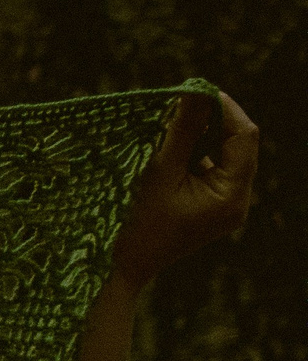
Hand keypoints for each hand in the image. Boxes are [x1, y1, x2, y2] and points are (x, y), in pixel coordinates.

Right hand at [111, 89, 258, 290]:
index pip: (244, 137)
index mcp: (232, 196)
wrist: (116, 268)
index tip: (197, 91)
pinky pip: (206, 171)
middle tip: (180, 105)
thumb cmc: (134, 224)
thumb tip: (198, 91)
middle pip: (236, 145)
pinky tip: (164, 154)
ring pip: (220, 156)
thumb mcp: (159, 171)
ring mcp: (222, 206)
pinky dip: (189, 156)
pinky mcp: (206, 207)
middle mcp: (235, 201)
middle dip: (210, 122)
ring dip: (197, 138)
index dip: (224, 109)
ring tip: (166, 131)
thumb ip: (183, 130)